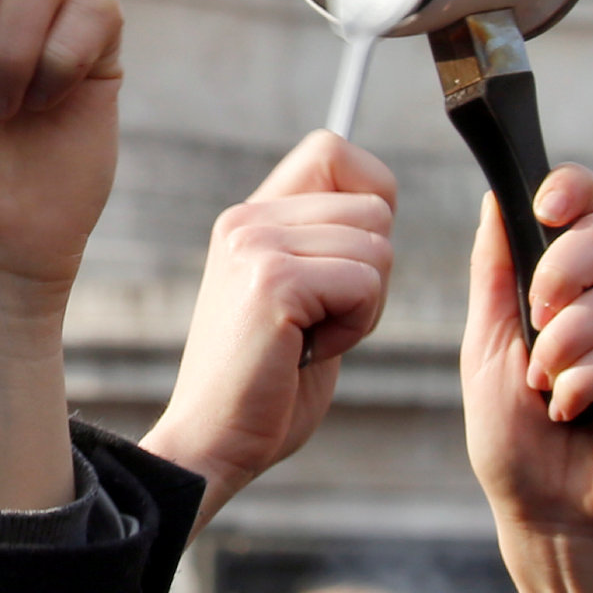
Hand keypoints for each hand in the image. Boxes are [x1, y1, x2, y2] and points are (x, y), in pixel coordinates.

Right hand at [143, 129, 396, 531]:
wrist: (212, 441)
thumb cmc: (264, 384)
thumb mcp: (293, 296)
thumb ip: (324, 245)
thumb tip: (380, 204)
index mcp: (250, 216)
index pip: (334, 151)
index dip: (371, 197)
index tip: (350, 261)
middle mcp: (247, 219)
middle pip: (374, 209)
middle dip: (372, 274)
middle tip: (320, 321)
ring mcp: (255, 245)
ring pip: (378, 249)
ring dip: (365, 308)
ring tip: (309, 338)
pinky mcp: (272, 282)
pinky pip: (366, 285)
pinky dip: (355, 329)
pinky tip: (306, 352)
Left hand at [461, 166, 592, 592]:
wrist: (540, 510)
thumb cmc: (511, 432)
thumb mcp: (486, 342)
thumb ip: (495, 272)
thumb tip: (497, 197)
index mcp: (566, 285)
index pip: (585, 209)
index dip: (572, 190)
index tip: (543, 206)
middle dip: (561, 268)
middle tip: (536, 318)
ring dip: (563, 346)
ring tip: (544, 387)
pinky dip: (587, 381)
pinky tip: (569, 410)